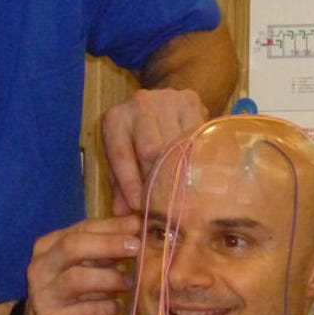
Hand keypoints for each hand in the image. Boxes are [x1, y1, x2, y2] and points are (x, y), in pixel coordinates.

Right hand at [25, 215, 141, 314]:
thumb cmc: (73, 294)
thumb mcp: (85, 265)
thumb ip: (104, 244)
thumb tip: (136, 222)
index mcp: (47, 247)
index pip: (80, 228)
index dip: (110, 226)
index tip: (137, 225)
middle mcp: (39, 268)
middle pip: (72, 247)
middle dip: (108, 244)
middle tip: (136, 247)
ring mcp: (42, 296)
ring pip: (77, 278)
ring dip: (110, 278)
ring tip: (128, 283)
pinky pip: (85, 311)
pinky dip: (107, 307)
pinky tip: (116, 307)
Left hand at [101, 88, 207, 214]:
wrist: (160, 101)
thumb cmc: (136, 136)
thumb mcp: (123, 156)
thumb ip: (120, 184)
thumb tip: (122, 214)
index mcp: (115, 120)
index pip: (121, 155)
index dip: (130, 184)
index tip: (140, 206)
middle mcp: (139, 105)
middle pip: (151, 149)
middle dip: (158, 179)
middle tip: (166, 204)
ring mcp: (167, 100)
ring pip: (177, 143)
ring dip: (181, 170)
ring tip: (184, 192)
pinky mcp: (190, 101)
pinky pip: (197, 135)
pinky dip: (198, 155)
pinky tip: (198, 169)